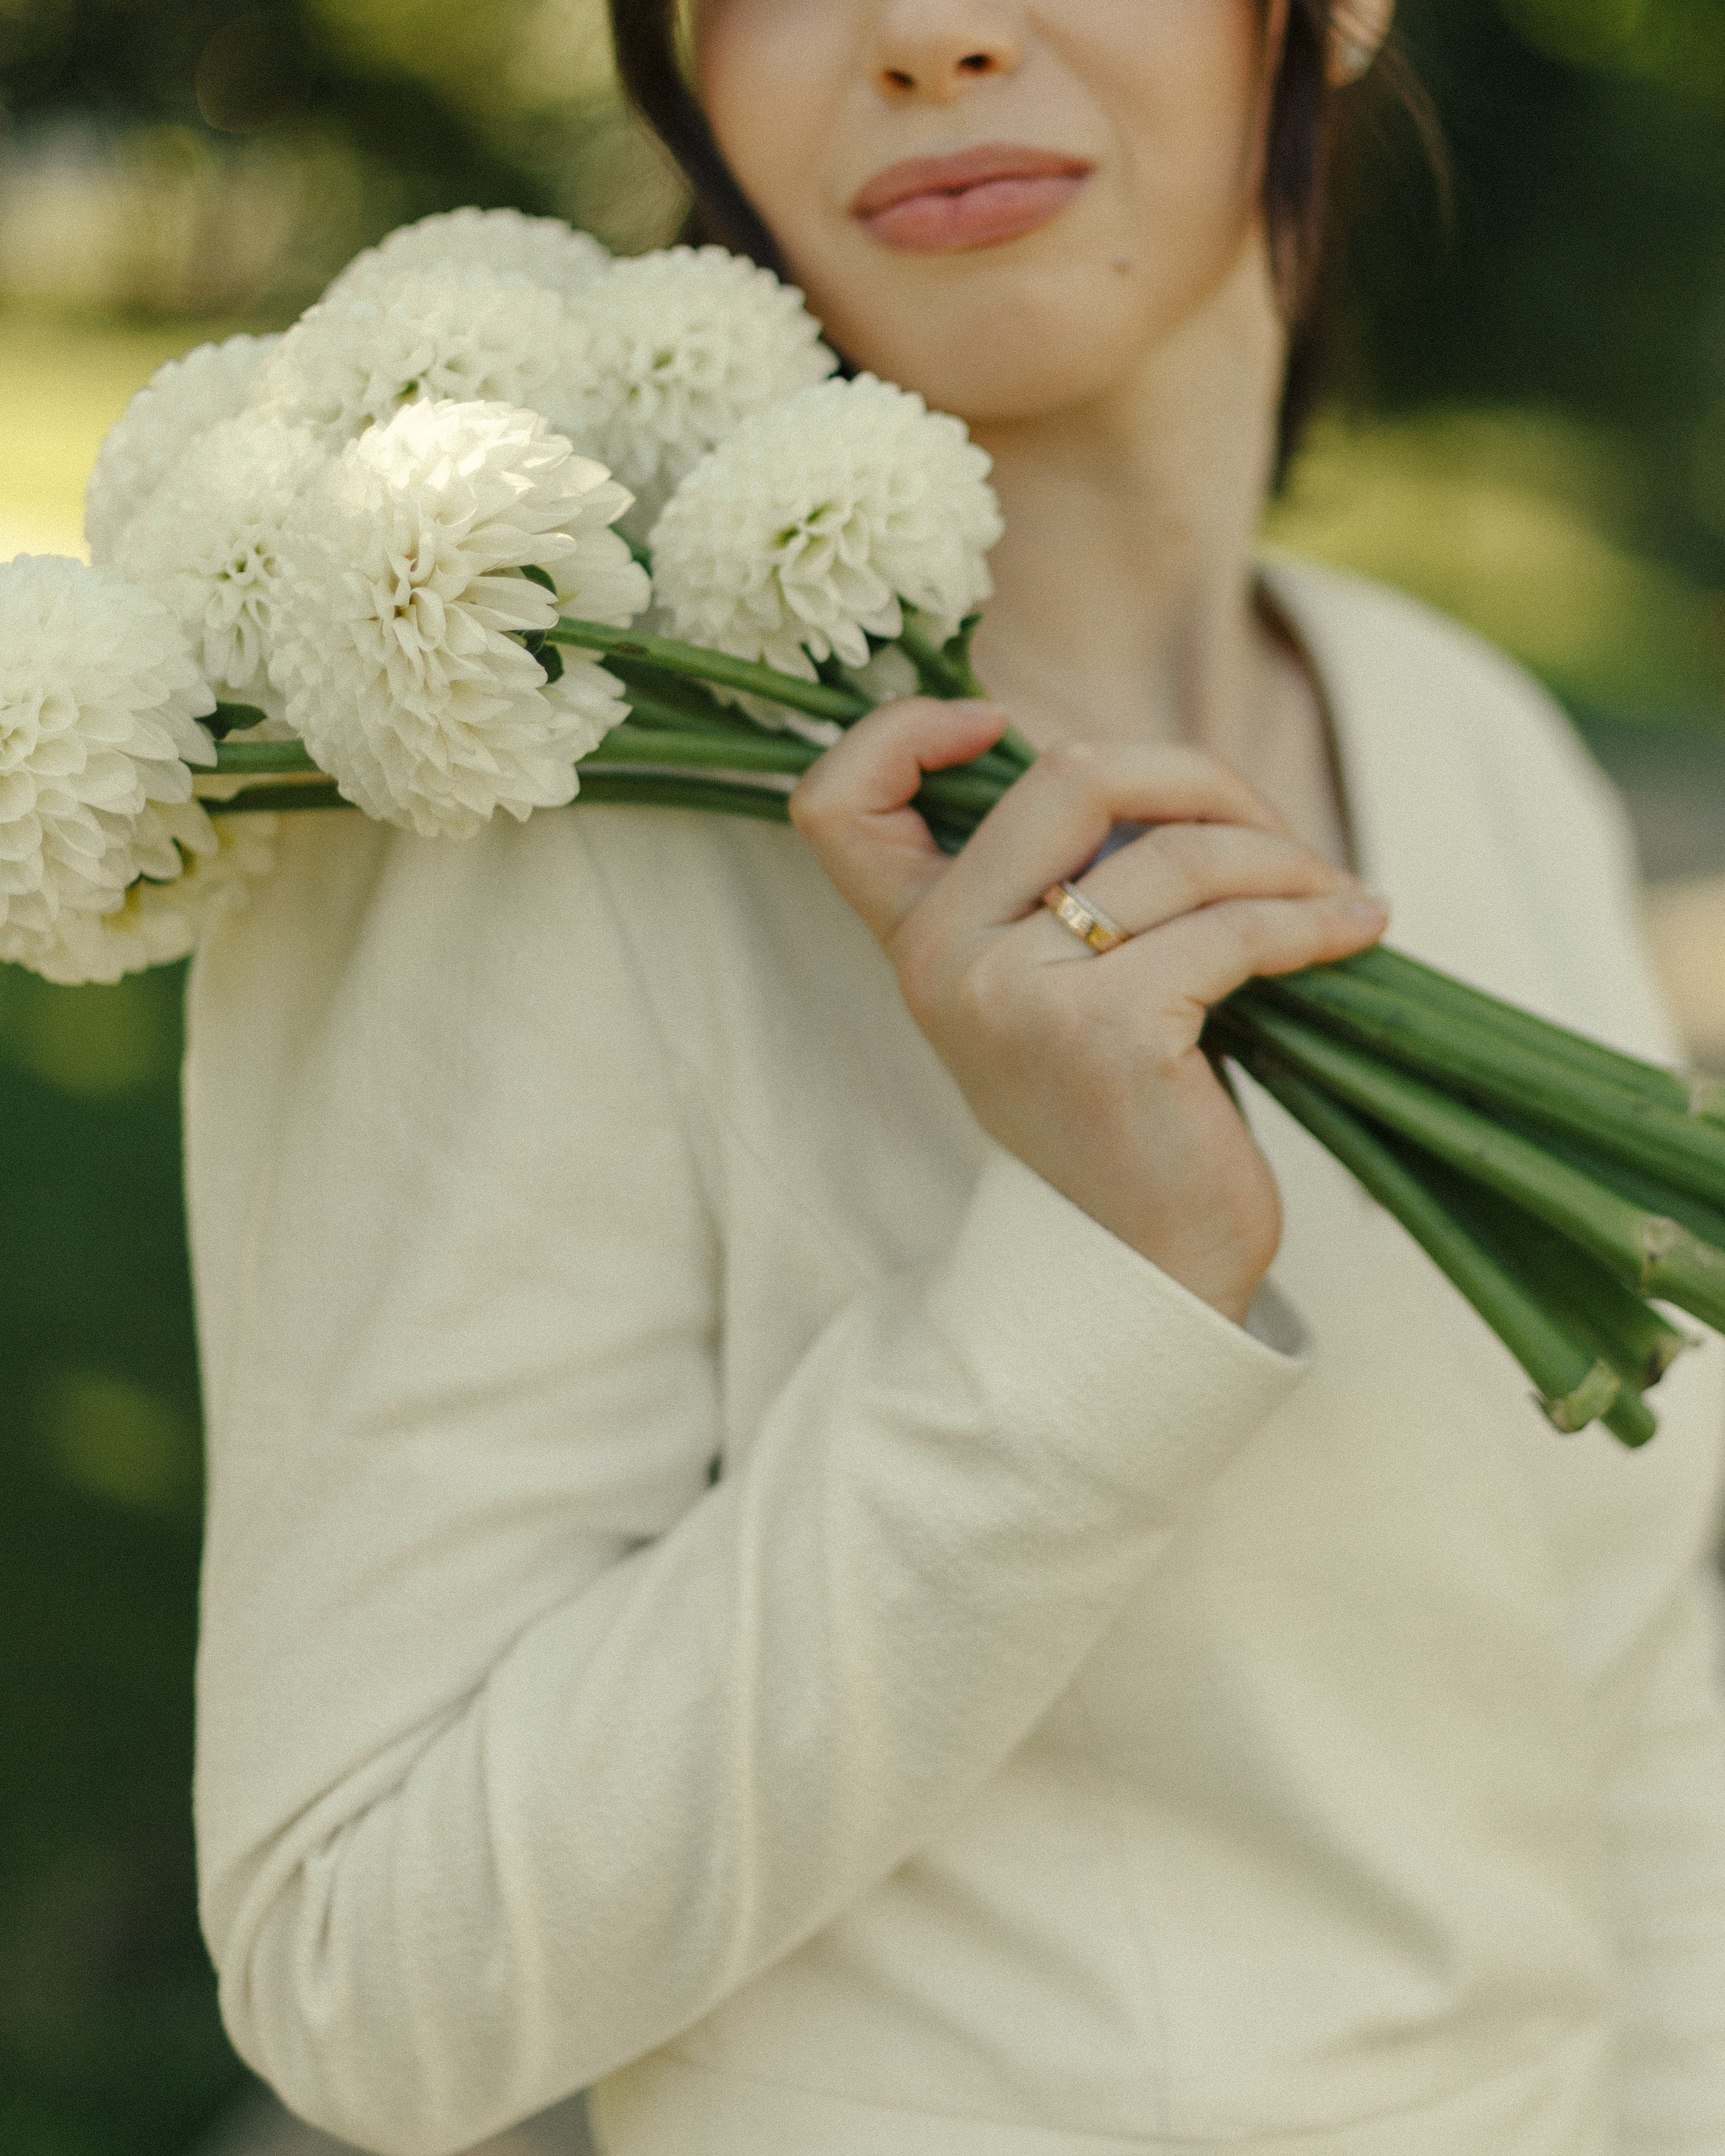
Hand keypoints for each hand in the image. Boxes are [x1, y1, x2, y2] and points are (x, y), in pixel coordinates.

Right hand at [790, 699, 1387, 1324]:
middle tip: (1269, 836)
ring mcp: (1017, 996)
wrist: (1138, 1279)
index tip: (1000, 728)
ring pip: (1173, 849)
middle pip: (1068, 775)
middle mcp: (944, 961)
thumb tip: (1166, 773)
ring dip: (1281, 857)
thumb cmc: (1117, 1121)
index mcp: (917, 944)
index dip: (903, 730)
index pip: (837, 803)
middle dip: (1198, 778)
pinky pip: (1234, 924)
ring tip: (1329, 894)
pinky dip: (1315, 916)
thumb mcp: (1048, 995)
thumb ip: (1057, 884)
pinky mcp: (1108, 1033)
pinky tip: (1358, 928)